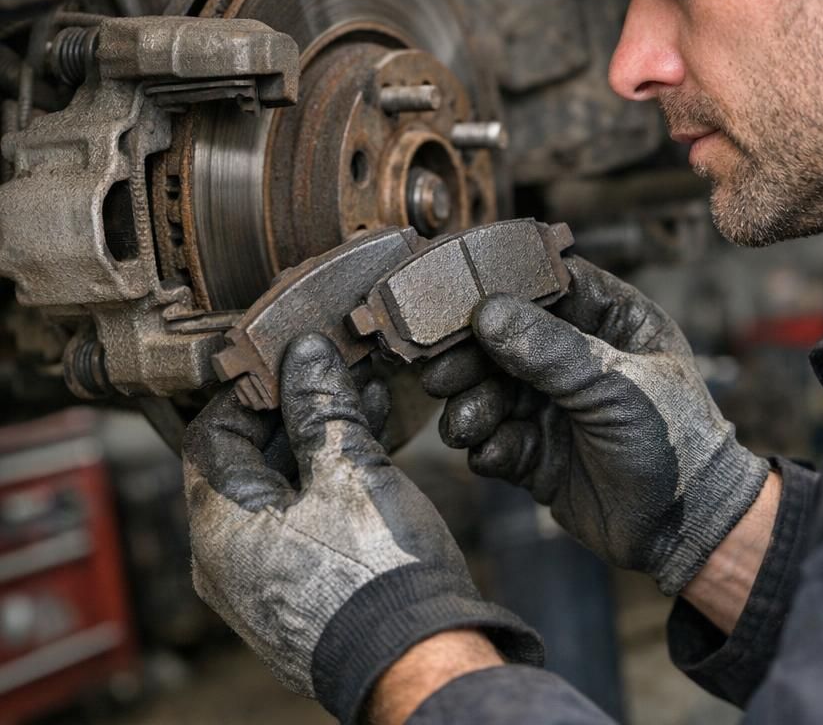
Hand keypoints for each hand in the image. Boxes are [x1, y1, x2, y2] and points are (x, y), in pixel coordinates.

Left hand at [183, 333, 541, 722]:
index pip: (213, 433)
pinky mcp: (298, 589)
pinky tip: (369, 440)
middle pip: (249, 459)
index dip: (251, 388)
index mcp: (220, 528)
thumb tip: (304, 353)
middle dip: (296, 407)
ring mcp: (263, 579)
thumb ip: (321, 405)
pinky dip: (327, 478)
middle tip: (333, 368)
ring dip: (318, 439)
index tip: (289, 356)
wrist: (419, 661)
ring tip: (364, 394)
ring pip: (281, 487)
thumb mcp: (350, 470)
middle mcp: (228, 559)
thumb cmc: (378, 577)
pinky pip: (300, 517)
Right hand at [422, 257, 768, 594]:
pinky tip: (494, 455)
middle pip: (505, 338)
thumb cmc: (677, 444)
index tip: (459, 297)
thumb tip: (487, 313)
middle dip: (470, 357)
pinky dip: (487, 445)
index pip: (548, 283)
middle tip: (441, 374)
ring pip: (492, 390)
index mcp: (610, 320)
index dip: (502, 286)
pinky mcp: (538, 450)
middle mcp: (576, 355)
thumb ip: (551, 351)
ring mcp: (554, 403)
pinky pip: (496, 438)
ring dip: (471, 405)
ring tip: (466, 425)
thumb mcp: (618, 387)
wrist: (688, 532)